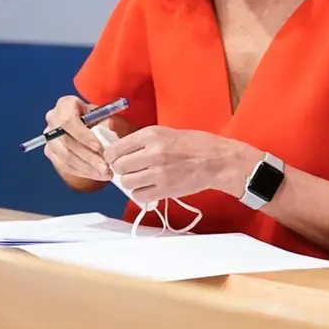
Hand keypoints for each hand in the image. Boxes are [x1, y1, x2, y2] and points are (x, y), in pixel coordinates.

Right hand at [43, 96, 112, 182]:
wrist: (86, 123)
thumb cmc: (97, 116)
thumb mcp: (104, 114)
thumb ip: (106, 123)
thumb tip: (109, 137)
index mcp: (65, 104)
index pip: (69, 122)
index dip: (83, 136)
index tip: (99, 148)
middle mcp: (53, 119)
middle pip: (67, 142)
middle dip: (88, 157)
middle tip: (106, 167)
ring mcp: (49, 137)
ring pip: (65, 156)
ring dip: (86, 168)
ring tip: (104, 174)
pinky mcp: (50, 151)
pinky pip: (64, 165)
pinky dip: (81, 172)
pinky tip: (96, 174)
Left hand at [103, 126, 259, 201]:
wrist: (217, 160)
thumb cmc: (193, 145)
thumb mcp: (164, 132)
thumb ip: (141, 140)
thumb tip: (118, 148)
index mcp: (151, 135)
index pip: (115, 148)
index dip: (111, 156)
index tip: (114, 159)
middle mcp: (152, 153)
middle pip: (119, 167)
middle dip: (122, 169)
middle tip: (131, 169)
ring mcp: (158, 173)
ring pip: (127, 183)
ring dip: (131, 182)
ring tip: (142, 178)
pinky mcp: (165, 190)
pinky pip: (139, 196)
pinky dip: (141, 193)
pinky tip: (150, 187)